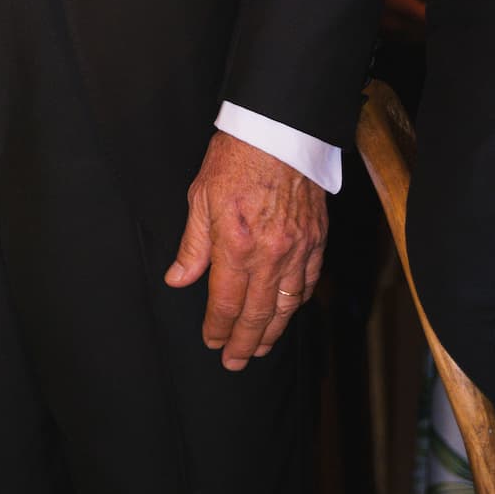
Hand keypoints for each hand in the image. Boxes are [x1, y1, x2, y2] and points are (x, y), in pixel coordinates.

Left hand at [164, 131, 326, 370]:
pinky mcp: (316, 240)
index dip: (217, 327)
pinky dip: (296, 304)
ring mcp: (298, 249)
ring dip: (272, 332)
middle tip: (234, 361)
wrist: (279, 132)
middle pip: (257, 313)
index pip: (226, 301)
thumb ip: (192, 246)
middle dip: (243, 342)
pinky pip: (308, 283)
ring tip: (259, 349)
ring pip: (286, 305)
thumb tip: (177, 279)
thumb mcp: (200, 197)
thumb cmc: (235, 159)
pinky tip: (286, 313)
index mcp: (236, 244)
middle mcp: (270, 254)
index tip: (211, 341)